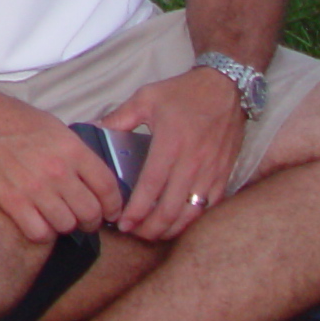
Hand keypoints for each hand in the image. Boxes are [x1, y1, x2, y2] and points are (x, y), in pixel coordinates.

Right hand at [0, 90, 121, 244]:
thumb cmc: (16, 121)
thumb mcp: (57, 128)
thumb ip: (78, 154)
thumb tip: (95, 179)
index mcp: (73, 150)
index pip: (108, 188)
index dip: (114, 205)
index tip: (111, 211)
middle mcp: (58, 171)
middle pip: (90, 212)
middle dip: (92, 220)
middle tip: (87, 219)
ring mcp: (35, 189)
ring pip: (67, 226)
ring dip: (67, 226)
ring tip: (60, 218)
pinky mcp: (13, 202)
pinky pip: (39, 233)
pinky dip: (44, 233)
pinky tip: (40, 222)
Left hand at [100, 65, 247, 241]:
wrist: (226, 87)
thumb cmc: (183, 92)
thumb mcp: (146, 98)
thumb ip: (119, 117)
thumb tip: (93, 129)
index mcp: (170, 144)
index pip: (151, 187)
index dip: (136, 210)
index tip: (122, 223)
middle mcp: (193, 162)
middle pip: (171, 208)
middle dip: (151, 228)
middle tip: (134, 233)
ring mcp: (211, 171)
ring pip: (192, 212)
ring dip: (172, 228)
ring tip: (153, 234)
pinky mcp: (224, 174)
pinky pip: (210, 206)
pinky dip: (194, 219)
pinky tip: (179, 223)